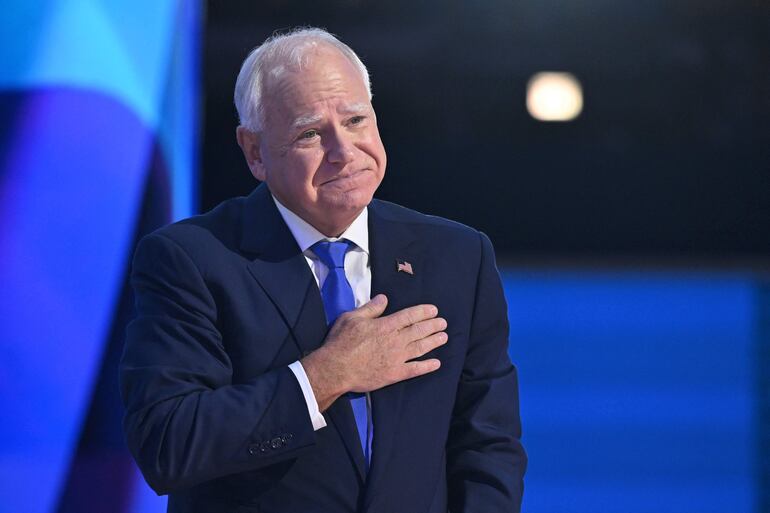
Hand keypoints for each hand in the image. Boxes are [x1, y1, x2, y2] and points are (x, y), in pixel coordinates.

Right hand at [301, 294, 447, 411]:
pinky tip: (436, 363)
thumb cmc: (341, 342)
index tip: (434, 310)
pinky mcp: (394, 374)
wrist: (335, 369)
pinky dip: (427, 366)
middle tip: (443, 322)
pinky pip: (415, 370)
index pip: (410, 316)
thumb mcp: (352, 318)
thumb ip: (370, 308)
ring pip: (421, 348)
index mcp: (385, 325)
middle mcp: (395, 341)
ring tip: (443, 337)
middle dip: (433, 325)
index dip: (423, 312)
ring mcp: (397, 358)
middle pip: (419, 331)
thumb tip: (384, 298)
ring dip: (434, 342)